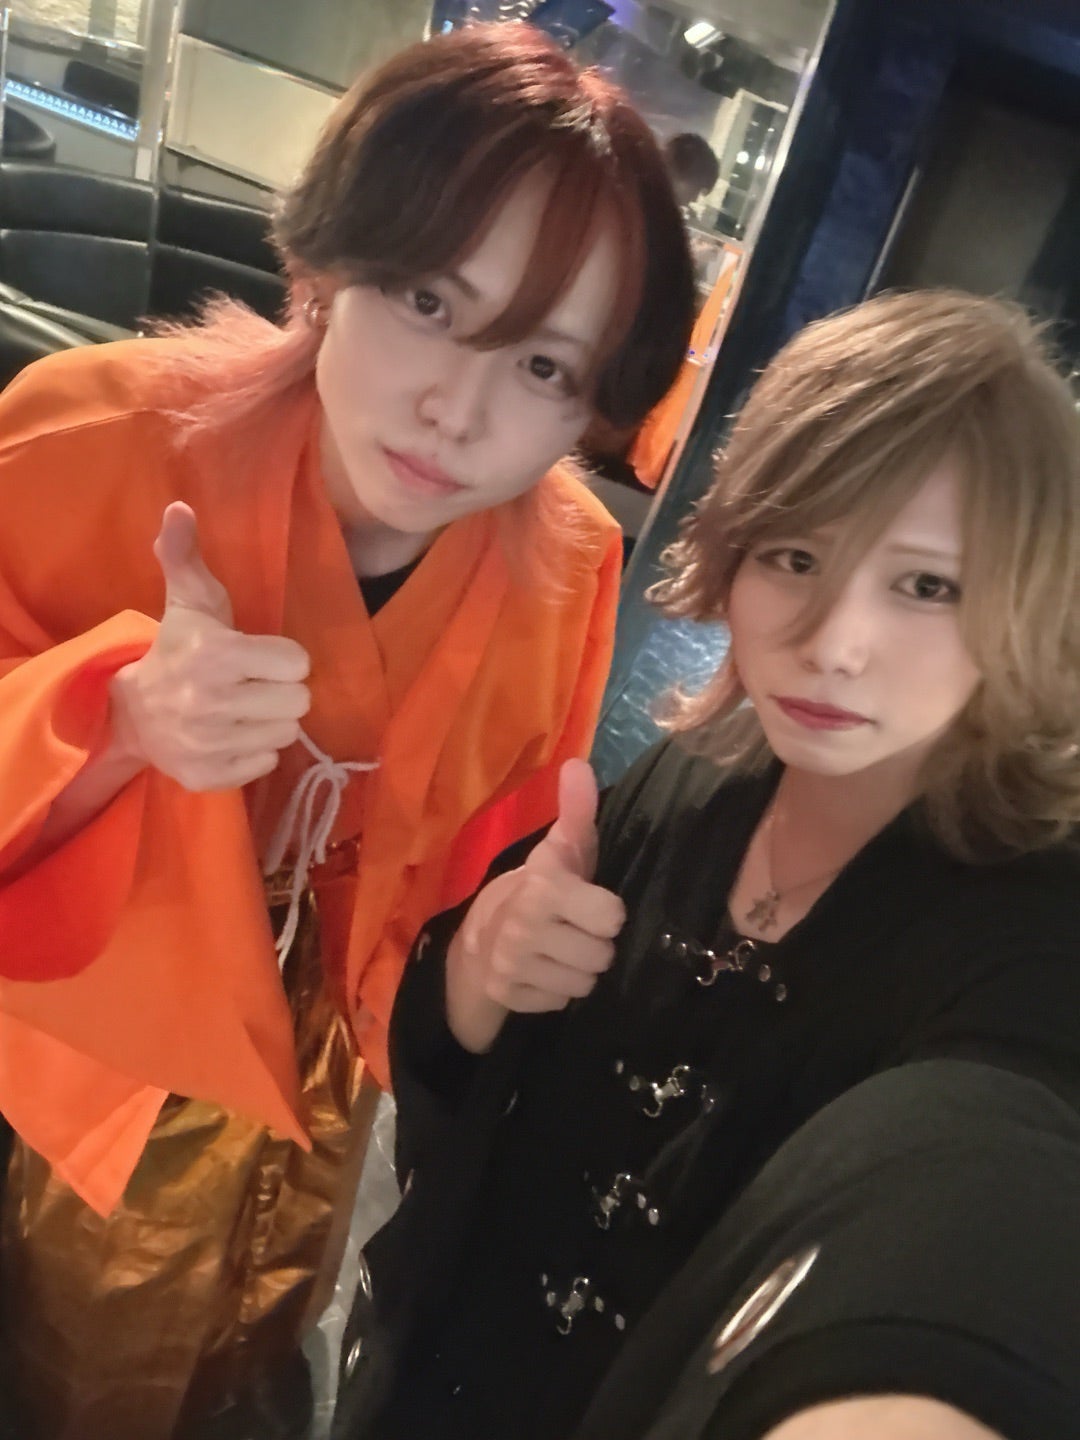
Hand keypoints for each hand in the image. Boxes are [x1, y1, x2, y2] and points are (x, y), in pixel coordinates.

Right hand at [109, 502, 310, 791]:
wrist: (130, 713)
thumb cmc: (177, 649)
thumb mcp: (188, 602)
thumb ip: (187, 555)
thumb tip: (179, 508)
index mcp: (216, 654)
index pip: (297, 663)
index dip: (284, 659)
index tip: (260, 656)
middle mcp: (211, 702)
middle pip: (298, 702)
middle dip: (281, 692)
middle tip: (256, 686)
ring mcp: (208, 743)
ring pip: (286, 734)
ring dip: (270, 722)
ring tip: (243, 709)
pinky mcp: (208, 776)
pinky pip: (265, 765)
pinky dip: (254, 752)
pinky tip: (231, 735)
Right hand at [446, 759, 625, 1051]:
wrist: (476, 939)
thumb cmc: (536, 890)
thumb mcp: (558, 851)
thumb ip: (576, 812)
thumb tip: (579, 764)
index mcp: (542, 889)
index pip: (611, 917)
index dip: (606, 912)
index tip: (589, 904)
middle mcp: (524, 928)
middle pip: (602, 956)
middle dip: (594, 945)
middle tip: (574, 931)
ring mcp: (512, 965)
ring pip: (584, 983)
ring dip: (578, 971)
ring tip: (561, 952)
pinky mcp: (508, 995)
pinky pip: (561, 1003)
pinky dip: (556, 991)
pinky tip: (543, 972)